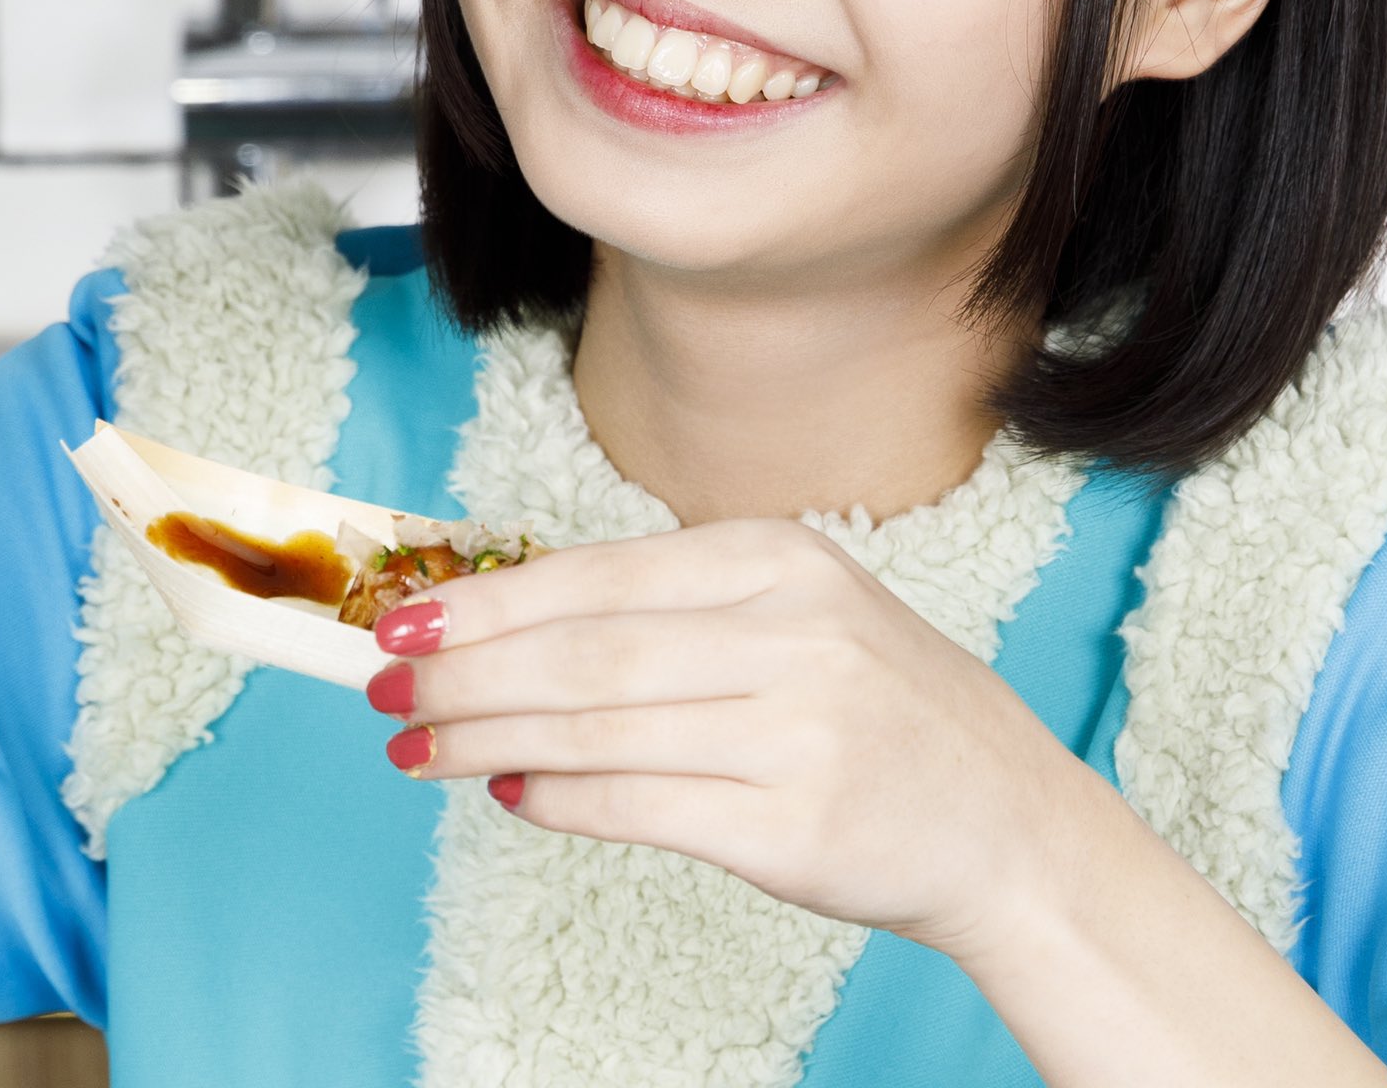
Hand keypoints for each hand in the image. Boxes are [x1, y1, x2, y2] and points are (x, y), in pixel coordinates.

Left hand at [364, 517, 1083, 966]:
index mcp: (780, 559)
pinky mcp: (789, 826)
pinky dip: (558, 800)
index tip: (402, 617)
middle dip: (466, 672)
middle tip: (382, 690)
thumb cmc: (881, 704)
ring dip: (485, 739)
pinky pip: (639, 807)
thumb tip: (509, 625)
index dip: (487, 601)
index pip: (598, 576)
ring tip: (416, 748)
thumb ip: (672, 612)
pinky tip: (506, 792)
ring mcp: (795, 731)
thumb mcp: (798, 613)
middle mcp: (790, 633)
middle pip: (583, 653)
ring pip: (594, 729)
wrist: (1005, 818)